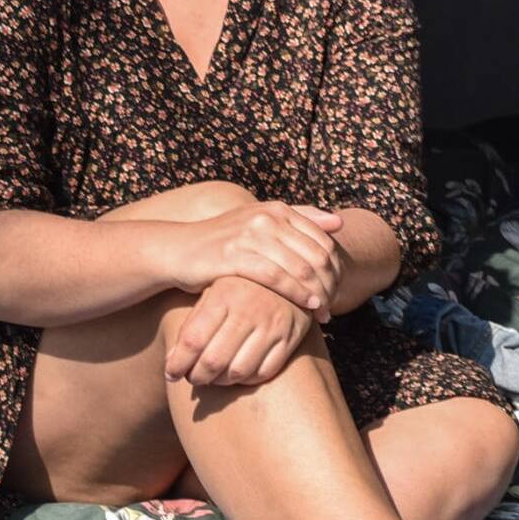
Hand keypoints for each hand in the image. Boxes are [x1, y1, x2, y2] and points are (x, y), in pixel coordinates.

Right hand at [165, 199, 345, 319]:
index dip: (336, 266)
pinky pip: (277, 278)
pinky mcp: (235, 256)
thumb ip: (299, 219)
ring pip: (300, 267)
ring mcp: (250, 236)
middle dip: (330, 282)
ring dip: (318, 292)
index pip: (323, 238)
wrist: (178, 250)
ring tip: (325, 310)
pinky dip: (297, 294)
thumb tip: (338, 221)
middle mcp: (266, 218)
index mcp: (277, 209)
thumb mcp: (260, 223)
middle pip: (316, 254)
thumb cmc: (224, 242)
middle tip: (335, 304)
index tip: (339, 288)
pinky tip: (308, 307)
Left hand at [166, 277, 313, 388]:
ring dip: (220, 382)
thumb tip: (171, 364)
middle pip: (213, 360)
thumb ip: (192, 326)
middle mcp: (249, 309)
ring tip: (212, 378)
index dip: (178, 364)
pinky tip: (236, 374)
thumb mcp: (213, 295)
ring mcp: (272, 325)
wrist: (287, 276)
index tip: (170, 374)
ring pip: (238, 371)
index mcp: (224, 295)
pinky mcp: (290, 338)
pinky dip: (245, 380)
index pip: (193, 340)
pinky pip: (263, 373)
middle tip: (192, 378)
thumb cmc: (239, 289)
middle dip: (197, 377)